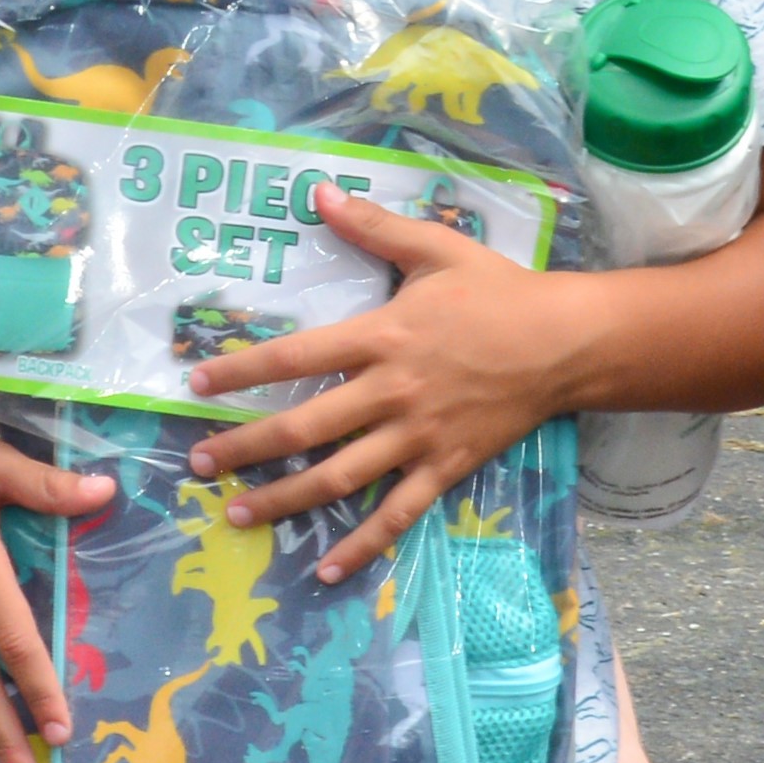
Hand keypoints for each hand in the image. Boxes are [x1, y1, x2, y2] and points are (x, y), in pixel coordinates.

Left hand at [182, 190, 577, 582]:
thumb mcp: (436, 247)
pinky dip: (363, 545)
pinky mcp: (446, 468)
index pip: (293, 357)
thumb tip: (319, 193)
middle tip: (199, 464)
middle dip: (245, 448)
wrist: (566, 343)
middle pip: (303, 428)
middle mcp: (391, 392)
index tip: (197, 385)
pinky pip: (398, 514)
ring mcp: (418, 437)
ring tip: (238, 513)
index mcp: (382, 336)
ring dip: (284, 499)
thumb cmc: (498, 292)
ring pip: (339, 478)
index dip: (240, 371)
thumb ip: (374, 225)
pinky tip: (327, 569)